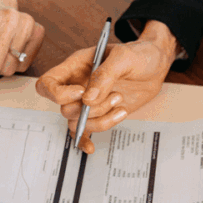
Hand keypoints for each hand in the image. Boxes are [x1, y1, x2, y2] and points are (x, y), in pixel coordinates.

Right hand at [36, 21, 178, 152]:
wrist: (155, 66)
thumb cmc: (138, 55)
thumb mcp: (124, 57)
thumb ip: (104, 76)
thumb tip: (88, 99)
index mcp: (75, 66)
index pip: (47, 83)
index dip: (58, 93)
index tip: (82, 94)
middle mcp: (76, 85)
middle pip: (64, 108)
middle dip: (92, 108)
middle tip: (115, 95)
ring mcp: (86, 102)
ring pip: (77, 122)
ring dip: (100, 119)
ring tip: (120, 103)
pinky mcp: (99, 114)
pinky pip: (84, 131)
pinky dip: (85, 140)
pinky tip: (91, 147)